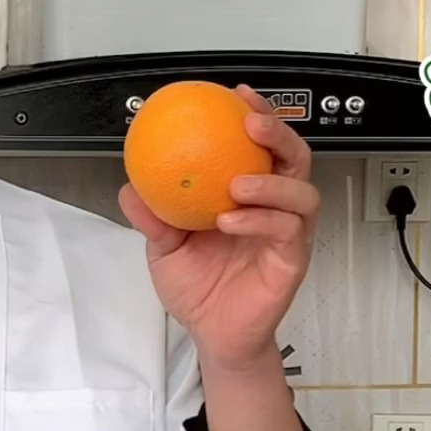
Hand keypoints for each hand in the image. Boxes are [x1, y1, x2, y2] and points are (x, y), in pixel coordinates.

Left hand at [119, 85, 316, 373]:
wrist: (212, 335)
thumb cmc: (197, 288)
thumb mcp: (165, 248)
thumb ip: (153, 217)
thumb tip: (130, 187)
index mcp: (249, 196)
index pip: (262, 147)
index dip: (258, 116)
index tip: (238, 96)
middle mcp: (274, 208)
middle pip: (295, 158)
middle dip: (279, 134)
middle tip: (251, 125)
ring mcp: (288, 234)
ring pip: (301, 193)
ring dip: (271, 182)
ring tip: (238, 183)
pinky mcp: (293, 261)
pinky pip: (286, 232)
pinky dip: (260, 220)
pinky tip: (233, 218)